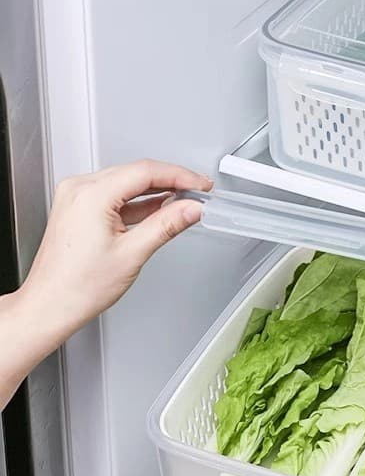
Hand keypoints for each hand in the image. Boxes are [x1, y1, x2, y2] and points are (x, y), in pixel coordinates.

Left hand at [0, 159, 211, 408]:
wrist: (52, 304)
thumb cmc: (80, 285)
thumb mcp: (133, 253)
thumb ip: (166, 225)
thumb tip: (191, 209)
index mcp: (91, 194)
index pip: (145, 172)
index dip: (179, 176)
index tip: (201, 185)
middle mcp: (79, 188)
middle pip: (136, 173)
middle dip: (171, 180)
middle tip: (199, 191)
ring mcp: (77, 197)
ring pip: (126, 183)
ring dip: (156, 190)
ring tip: (184, 200)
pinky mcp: (78, 208)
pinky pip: (115, 196)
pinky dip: (138, 202)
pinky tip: (158, 208)